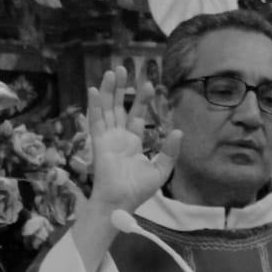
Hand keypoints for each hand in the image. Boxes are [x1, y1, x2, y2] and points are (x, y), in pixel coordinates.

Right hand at [86, 67, 178, 213]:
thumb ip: (169, 151)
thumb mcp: (160, 170)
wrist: (120, 203)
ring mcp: (107, 138)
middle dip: (121, 88)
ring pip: (107, 109)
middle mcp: (118, 137)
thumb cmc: (137, 190)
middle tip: (123, 68)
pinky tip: (93, 90)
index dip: (142, 100)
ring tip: (111, 72)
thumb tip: (178, 130)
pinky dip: (94, 105)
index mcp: (132, 142)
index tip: (148, 85)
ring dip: (107, 90)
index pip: (136, 115)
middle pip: (118, 107)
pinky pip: (95, 121)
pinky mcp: (98, 142)